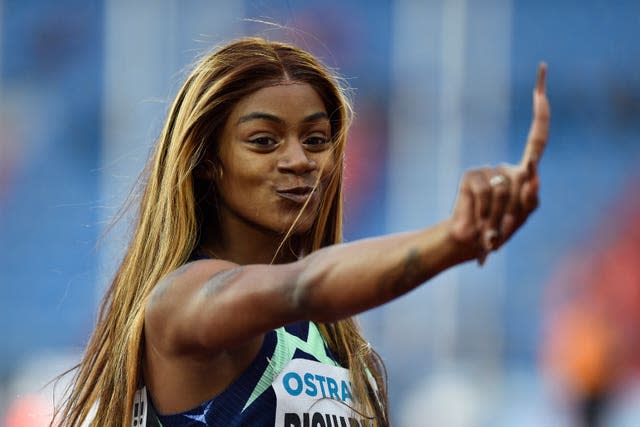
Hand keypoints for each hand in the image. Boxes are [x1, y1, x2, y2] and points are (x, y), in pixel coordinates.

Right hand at [448, 63, 549, 264]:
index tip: (540, 82)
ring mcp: (485, 169)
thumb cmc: (497, 231)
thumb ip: (530, 199)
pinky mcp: (470, 175)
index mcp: (522, 174)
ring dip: (501, 213)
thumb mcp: (520, 218)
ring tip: (490, 224)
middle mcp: (504, 167)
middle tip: (503, 226)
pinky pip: (487, 191)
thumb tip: (531, 172)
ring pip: (505, 187)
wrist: (469, 242)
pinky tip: (478, 218)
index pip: (536, 139)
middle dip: (516, 207)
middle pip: (523, 178)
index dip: (541, 113)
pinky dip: (485, 210)